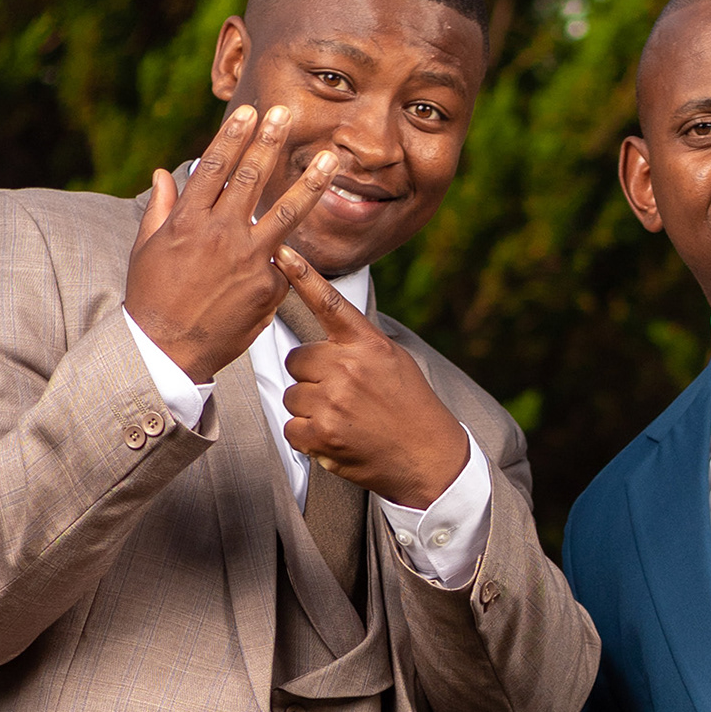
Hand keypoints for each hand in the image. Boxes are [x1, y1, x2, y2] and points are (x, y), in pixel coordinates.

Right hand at [124, 104, 337, 381]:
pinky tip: (304, 241)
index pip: (214, 166)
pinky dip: (289, 252)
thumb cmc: (152, 299)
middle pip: (251, 178)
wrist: (167, 351)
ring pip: (285, 212)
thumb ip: (161, 208)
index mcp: (188, 219)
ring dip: (311, 183)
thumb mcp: (147, 248)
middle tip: (286, 114)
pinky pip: (282, 263)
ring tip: (331, 159)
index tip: (248, 112)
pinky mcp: (266, 288)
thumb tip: (164, 173)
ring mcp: (247, 260)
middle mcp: (220, 233)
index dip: (233, 136)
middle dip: (270, 141)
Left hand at [274, 248, 470, 507]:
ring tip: (341, 419)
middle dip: (310, 378)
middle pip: (297, 360)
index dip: (302, 276)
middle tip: (338, 395)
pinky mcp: (323, 434)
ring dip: (308, 409)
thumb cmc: (412, 409)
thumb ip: (359, 344)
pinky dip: (306, 437)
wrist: (430, 458)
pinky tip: (332, 439)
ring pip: (292, 395)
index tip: (280, 253)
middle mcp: (348, 367)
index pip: (328, 303)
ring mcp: (333, 401)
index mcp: (367, 344)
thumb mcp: (394, 361)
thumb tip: (327, 338)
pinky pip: (291, 427)